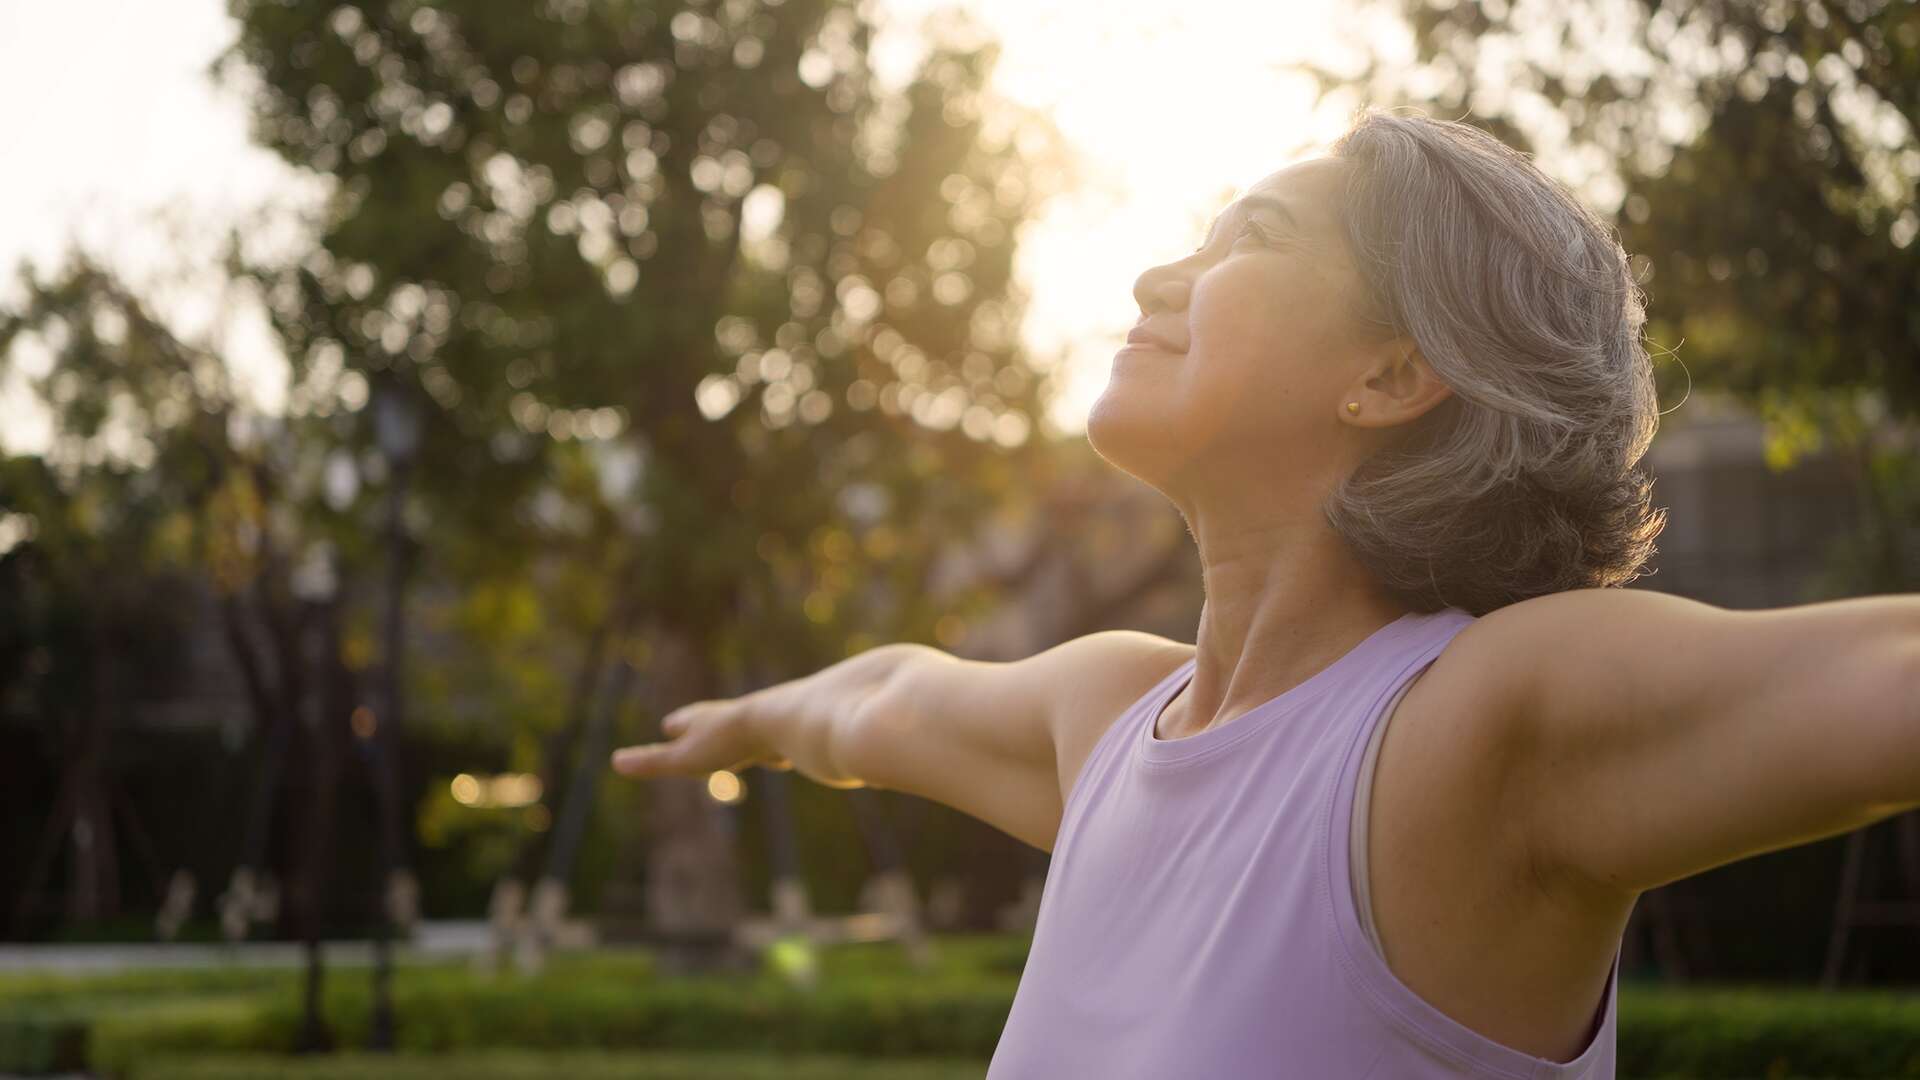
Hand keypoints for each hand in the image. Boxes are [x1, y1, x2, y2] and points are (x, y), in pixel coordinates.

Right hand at [609, 695, 792, 778]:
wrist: (781, 723)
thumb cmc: (728, 742)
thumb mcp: (685, 758)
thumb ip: (652, 762)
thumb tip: (615, 761)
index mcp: (703, 720)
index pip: (683, 722)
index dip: (676, 727)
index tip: (670, 727)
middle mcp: (728, 717)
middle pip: (712, 724)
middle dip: (704, 728)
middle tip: (700, 730)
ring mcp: (757, 724)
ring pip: (743, 732)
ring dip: (737, 739)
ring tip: (739, 747)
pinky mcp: (783, 735)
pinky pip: (774, 744)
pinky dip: (770, 750)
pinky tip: (780, 759)